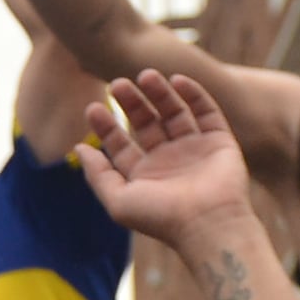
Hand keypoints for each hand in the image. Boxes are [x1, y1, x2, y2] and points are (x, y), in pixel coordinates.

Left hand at [70, 71, 256, 248]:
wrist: (208, 224)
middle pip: (146, 123)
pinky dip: (195, 94)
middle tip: (117, 84)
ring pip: (175, 113)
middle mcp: (169, 161)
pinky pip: (207, 112)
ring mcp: (194, 150)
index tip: (93, 108)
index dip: (106, 126)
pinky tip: (177, 80)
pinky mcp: (220, 142)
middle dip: (132, 103)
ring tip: (146, 74)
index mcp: (144, 175)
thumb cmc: (161, 217)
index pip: (121, 145)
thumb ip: (97, 174)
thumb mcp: (118, 199)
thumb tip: (79, 148)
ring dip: (160, 93)